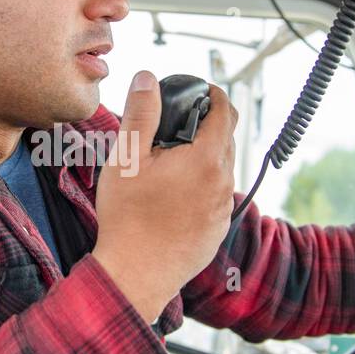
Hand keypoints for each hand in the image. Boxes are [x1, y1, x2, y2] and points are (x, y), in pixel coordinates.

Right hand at [92, 71, 237, 323]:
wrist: (135, 275)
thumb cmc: (128, 217)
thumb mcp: (127, 158)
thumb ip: (141, 113)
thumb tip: (147, 78)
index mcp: (206, 159)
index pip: (225, 111)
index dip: (214, 94)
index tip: (201, 89)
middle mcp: (223, 183)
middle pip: (227, 139)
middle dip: (210, 123)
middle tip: (182, 120)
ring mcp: (223, 210)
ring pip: (223, 170)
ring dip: (207, 156)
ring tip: (176, 157)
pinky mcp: (217, 231)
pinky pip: (218, 198)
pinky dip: (204, 186)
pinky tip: (178, 193)